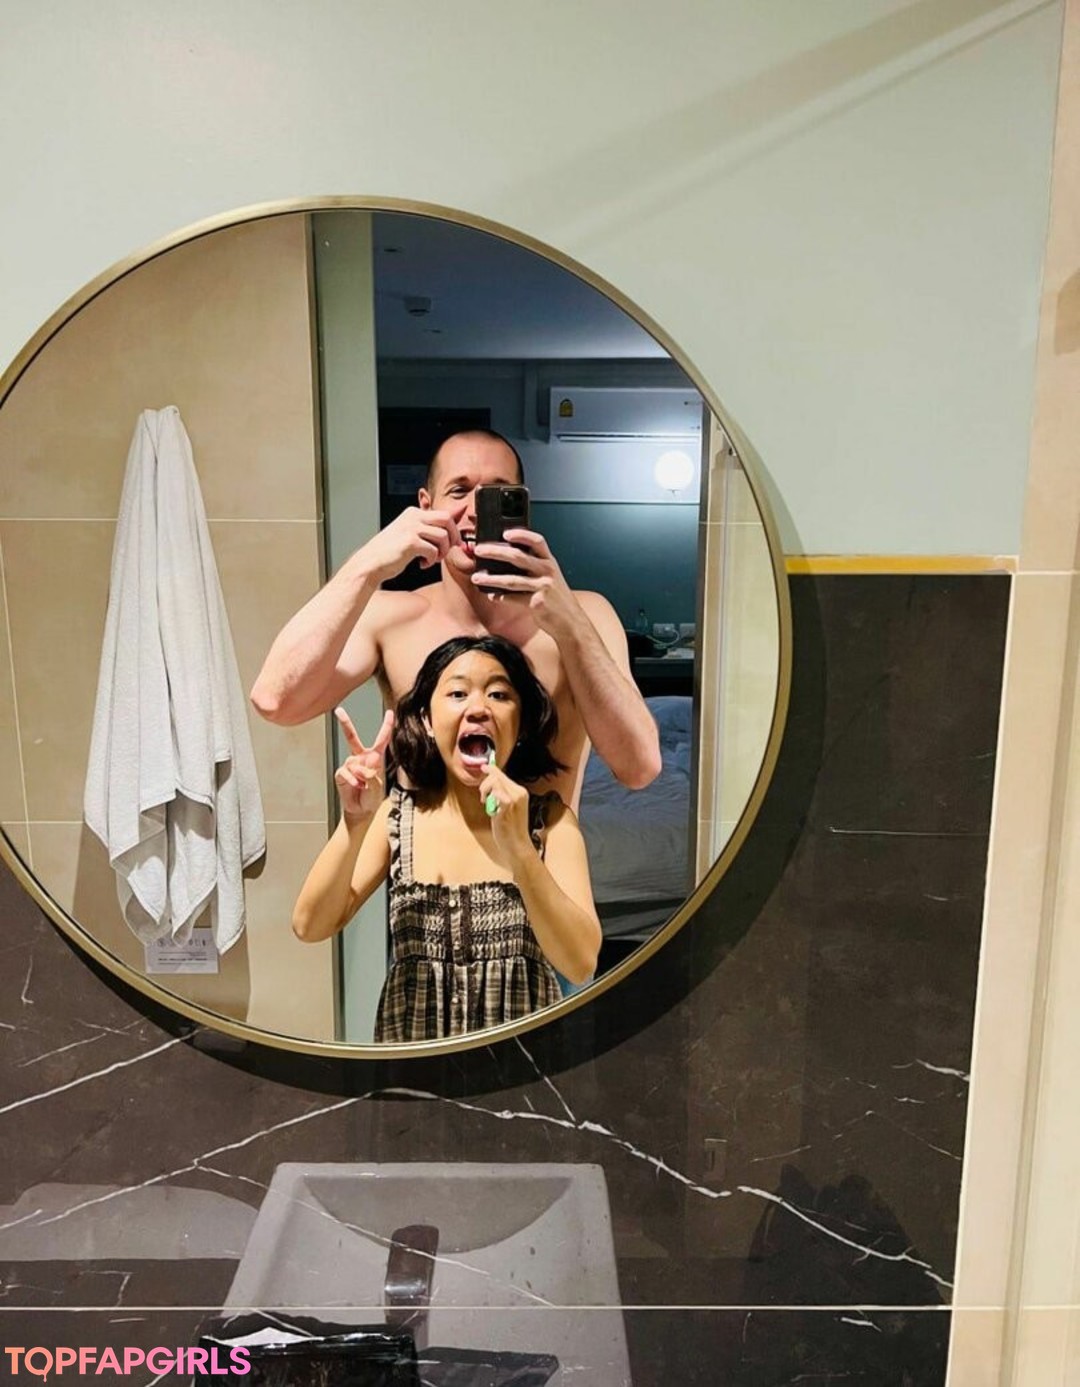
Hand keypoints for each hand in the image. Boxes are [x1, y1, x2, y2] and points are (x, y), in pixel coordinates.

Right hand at [333, 707, 393, 821]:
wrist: (361, 810)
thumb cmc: (372, 797)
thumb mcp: (378, 788)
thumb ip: (373, 778)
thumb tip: (364, 770)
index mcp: (375, 758)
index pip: (382, 739)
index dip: (386, 726)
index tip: (390, 713)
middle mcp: (361, 758)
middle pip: (352, 737)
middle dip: (346, 724)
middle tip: (339, 711)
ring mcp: (350, 765)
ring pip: (352, 762)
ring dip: (359, 775)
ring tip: (363, 785)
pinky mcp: (341, 773)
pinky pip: (345, 772)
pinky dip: (351, 780)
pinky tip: (356, 786)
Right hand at [361, 507, 460, 581]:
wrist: (370, 563)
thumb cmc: (390, 551)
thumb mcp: (411, 533)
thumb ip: (430, 527)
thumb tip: (457, 520)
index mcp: (414, 513)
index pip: (444, 514)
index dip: (453, 530)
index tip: (454, 543)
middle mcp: (413, 517)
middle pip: (447, 519)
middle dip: (453, 537)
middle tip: (446, 551)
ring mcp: (411, 528)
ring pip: (443, 537)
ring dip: (441, 552)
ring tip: (431, 559)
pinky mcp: (410, 542)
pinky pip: (433, 550)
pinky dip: (431, 561)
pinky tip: (422, 564)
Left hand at [471, 529, 581, 637]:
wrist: (570, 621)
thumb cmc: (557, 598)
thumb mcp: (551, 576)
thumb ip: (535, 565)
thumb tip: (508, 556)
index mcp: (550, 561)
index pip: (537, 541)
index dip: (521, 535)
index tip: (505, 533)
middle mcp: (547, 572)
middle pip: (518, 557)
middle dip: (495, 552)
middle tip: (479, 550)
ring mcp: (543, 588)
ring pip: (511, 580)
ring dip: (491, 578)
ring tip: (477, 577)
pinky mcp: (537, 604)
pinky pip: (513, 599)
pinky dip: (500, 597)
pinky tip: (491, 595)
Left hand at [477, 762, 532, 865]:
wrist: (517, 845)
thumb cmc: (511, 828)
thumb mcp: (508, 808)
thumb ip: (502, 795)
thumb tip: (491, 784)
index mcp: (521, 792)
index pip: (503, 776)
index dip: (492, 770)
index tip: (484, 767)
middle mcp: (519, 793)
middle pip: (497, 776)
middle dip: (485, 784)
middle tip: (483, 796)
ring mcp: (514, 800)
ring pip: (494, 783)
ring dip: (485, 790)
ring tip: (485, 802)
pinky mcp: (507, 808)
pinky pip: (496, 794)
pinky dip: (490, 798)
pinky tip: (491, 809)